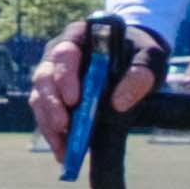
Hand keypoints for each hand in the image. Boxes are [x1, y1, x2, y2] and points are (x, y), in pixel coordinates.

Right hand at [27, 15, 161, 155]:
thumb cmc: (139, 52)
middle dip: (52, 104)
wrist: (134, 56)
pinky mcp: (54, 96)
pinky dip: (53, 134)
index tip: (74, 100)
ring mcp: (53, 75)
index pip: (64, 53)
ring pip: (39, 98)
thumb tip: (118, 104)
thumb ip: (141, 74)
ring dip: (48, 123)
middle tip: (64, 126)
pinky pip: (45, 114)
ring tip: (63, 147)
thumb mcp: (150, 58)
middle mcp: (58, 53)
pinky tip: (63, 152)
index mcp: (79, 36)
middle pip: (44, 77)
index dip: (65, 77)